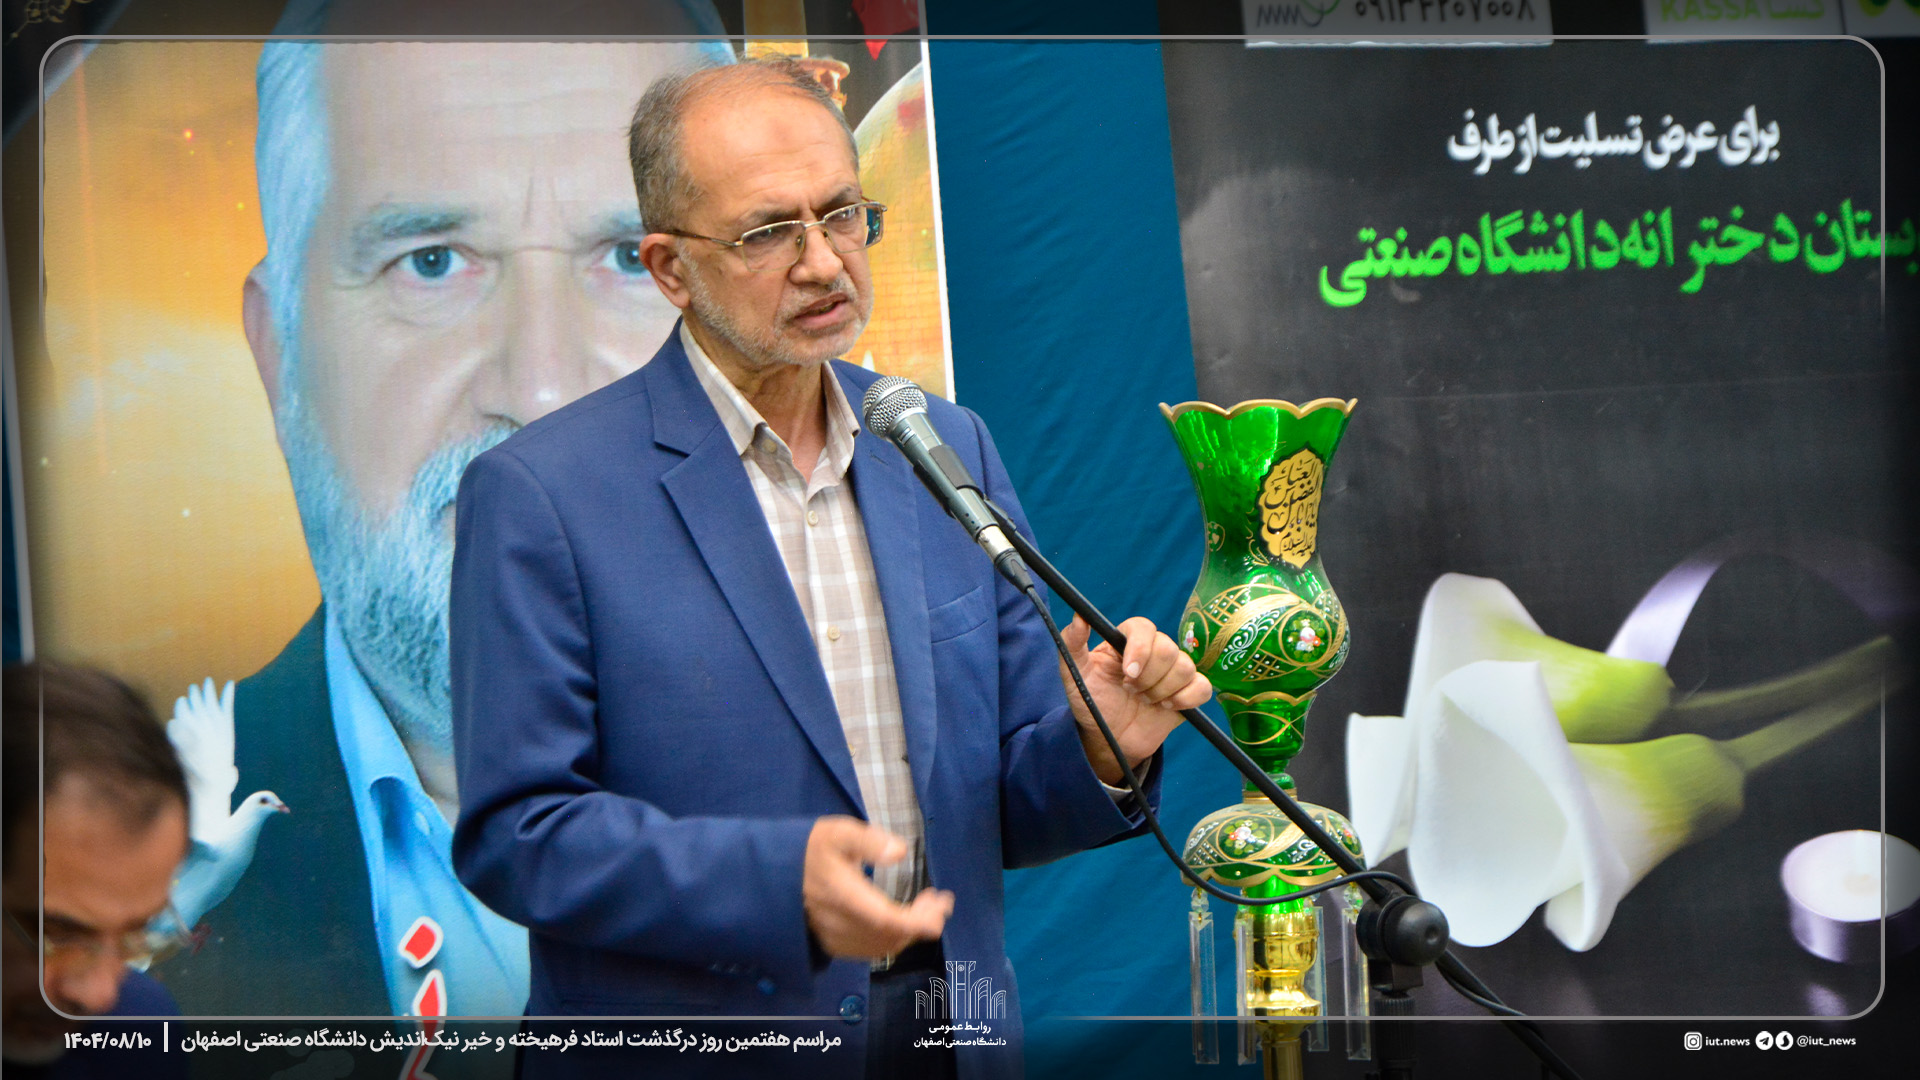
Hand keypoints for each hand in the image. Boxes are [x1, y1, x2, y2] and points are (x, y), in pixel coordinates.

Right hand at [802, 816, 953, 959]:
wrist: (775, 874)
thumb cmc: (811, 850)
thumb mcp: (837, 833)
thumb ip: (868, 841)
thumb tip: (900, 852)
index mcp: (842, 896)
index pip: (886, 919)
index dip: (918, 920)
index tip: (942, 905)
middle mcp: (839, 924)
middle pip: (891, 935)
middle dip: (923, 921)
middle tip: (940, 902)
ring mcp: (836, 938)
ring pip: (884, 946)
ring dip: (911, 930)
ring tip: (927, 907)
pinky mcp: (834, 945)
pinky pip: (871, 950)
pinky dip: (894, 938)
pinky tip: (903, 920)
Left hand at [1059, 616, 1211, 785]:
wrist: (1109, 738)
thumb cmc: (1092, 703)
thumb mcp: (1075, 675)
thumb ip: (1072, 643)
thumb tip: (1079, 616)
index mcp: (1127, 642)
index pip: (1144, 628)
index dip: (1140, 648)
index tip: (1128, 672)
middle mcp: (1153, 651)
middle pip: (1168, 649)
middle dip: (1148, 677)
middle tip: (1131, 691)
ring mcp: (1173, 671)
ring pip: (1185, 667)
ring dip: (1162, 691)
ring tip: (1144, 701)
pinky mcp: (1188, 692)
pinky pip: (1203, 687)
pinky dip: (1186, 699)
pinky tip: (1166, 707)